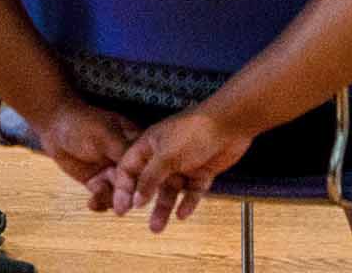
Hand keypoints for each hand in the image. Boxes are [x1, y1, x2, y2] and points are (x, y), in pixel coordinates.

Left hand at [28, 99, 140, 205]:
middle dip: (128, 196)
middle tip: (120, 208)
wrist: (55, 128)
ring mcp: (112, 172)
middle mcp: (127, 160)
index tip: (140, 194)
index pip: (147, 164)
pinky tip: (92, 203)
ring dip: (111, 200)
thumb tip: (142, 168)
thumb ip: (122, 151)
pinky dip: (99, 202)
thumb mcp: (105, 135)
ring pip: (120, 193)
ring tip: (98, 199)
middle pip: (135, 183)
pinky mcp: (97, 181)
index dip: (145, 180)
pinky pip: (103, 196)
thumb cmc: (83, 124)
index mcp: (136, 143)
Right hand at [108, 107, 255, 231]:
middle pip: (149, 183)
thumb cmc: (194, 132)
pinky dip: (188, 202)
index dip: (122, 188)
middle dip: (142, 201)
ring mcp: (184, 164)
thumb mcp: (166, 155)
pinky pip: (192, 191)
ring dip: (163, 208)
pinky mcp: (202, 170)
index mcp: (150, 145)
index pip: (128, 168)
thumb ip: (149, 179)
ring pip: (170, 190)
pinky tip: (182, 214)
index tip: (121, 209)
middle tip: (133, 219)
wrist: (231, 123)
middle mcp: (165, 156)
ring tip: (157, 228)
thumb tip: (135, 201)